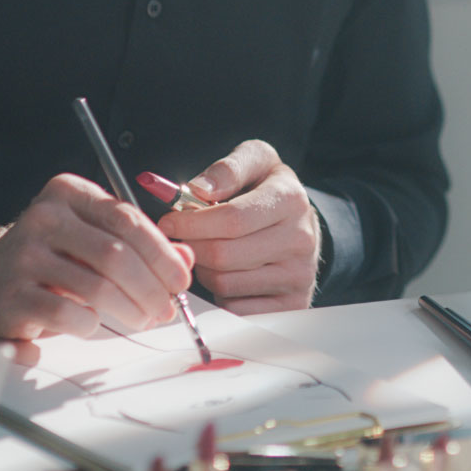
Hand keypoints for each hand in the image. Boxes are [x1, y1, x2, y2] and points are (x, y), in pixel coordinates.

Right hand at [0, 172, 194, 341]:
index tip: (181, 280)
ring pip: (97, 287)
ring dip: (130, 311)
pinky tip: (93, 324)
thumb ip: (137, 244)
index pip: (126, 218)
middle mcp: (44, 216)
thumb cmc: (49, 256)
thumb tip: (186, 260)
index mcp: (67, 192)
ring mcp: (25, 254)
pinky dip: (91, 325)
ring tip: (141, 320)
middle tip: (166, 310)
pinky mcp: (13, 294)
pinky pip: (69, 314)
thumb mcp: (89, 237)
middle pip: (116, 254)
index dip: (161, 252)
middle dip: (151, 288)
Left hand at [158, 140, 320, 313]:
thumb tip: (198, 190)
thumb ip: (226, 169)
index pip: (232, 218)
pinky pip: (237, 309)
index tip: (168, 221)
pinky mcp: (292, 303)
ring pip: (226, 284)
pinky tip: (224, 273)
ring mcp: (299, 275)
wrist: (301, 219)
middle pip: (224, 255)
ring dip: (203, 270)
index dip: (192, 222)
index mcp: (290, 199)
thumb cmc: (267, 186)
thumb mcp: (253, 160)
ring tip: (207, 251)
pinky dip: (221, 294)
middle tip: (182, 238)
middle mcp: (300, 239)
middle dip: (192, 246)